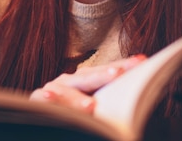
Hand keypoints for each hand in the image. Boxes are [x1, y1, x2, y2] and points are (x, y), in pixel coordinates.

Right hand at [29, 55, 145, 113]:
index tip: (142, 61)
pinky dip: (45, 100)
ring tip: (90, 107)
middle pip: (89, 76)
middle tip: (119, 74)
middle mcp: (71, 80)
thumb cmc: (75, 114)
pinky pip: (42, 101)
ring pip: (66, 91)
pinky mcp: (38, 100)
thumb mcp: (93, 106)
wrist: (44, 119)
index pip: (107, 71)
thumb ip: (109, 103)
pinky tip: (47, 98)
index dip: (123, 66)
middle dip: (104, 75)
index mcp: (87, 79)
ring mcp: (54, 88)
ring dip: (77, 99)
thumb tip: (136, 103)